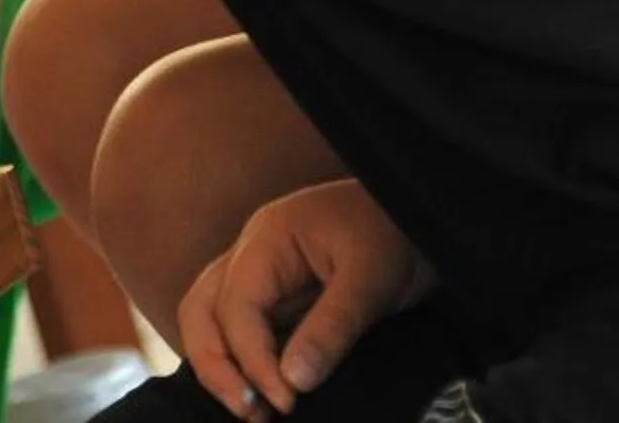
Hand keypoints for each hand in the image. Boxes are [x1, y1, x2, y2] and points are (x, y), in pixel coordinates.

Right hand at [178, 179, 433, 415]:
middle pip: (201, 309)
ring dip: (220, 365)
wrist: (417, 215)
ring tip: (253, 410)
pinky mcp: (274, 294)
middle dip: (215, 365)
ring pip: (208, 318)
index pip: (236, 305)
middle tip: (250, 413)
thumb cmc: (394, 234)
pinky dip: (238, 360)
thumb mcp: (372, 280)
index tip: (284, 401)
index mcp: (269, 237)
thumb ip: (331, 328)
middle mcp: (251, 252)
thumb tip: (293, 381)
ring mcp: (258, 272)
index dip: (252, 360)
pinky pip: (236, 326)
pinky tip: (259, 389)